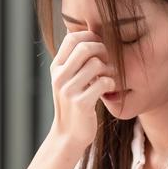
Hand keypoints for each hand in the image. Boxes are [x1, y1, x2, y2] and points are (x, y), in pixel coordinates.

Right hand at [49, 31, 115, 150]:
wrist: (68, 135)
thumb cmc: (73, 104)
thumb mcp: (68, 80)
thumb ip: (74, 61)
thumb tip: (88, 33)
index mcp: (56, 68)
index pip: (72, 38)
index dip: (91, 37)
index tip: (100, 46)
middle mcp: (59, 77)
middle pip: (85, 48)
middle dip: (103, 50)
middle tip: (108, 61)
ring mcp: (68, 90)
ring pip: (96, 64)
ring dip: (109, 69)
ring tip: (109, 77)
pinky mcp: (81, 103)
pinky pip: (103, 82)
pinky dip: (111, 83)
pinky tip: (109, 90)